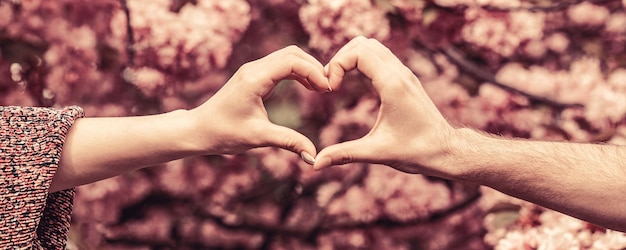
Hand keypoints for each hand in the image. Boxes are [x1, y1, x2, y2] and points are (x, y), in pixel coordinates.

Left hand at [186, 46, 328, 157]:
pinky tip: (309, 87)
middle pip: (293, 53)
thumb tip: (313, 156)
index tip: (328, 90)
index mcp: (255, 79)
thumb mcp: (258, 138)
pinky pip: (281, 65)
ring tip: (322, 88)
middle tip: (329, 87)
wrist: (199, 130)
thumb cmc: (224, 133)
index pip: (292, 62)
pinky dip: (298, 72)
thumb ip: (288, 142)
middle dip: (314, 67)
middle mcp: (253, 68)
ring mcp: (253, 70)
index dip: (314, 72)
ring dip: (307, 68)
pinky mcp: (254, 75)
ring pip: (288, 56)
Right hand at [314, 37, 458, 178]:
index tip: (330, 89)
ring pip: (372, 46)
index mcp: (393, 85)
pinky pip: (380, 57)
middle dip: (340, 58)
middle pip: (362, 43)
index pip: (359, 52)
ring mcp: (404, 74)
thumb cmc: (416, 152)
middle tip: (330, 83)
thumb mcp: (377, 152)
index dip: (337, 64)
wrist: (446, 151)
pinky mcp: (405, 79)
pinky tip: (353, 84)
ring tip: (338, 82)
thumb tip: (316, 164)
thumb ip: (344, 154)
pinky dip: (362, 62)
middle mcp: (400, 73)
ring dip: (351, 57)